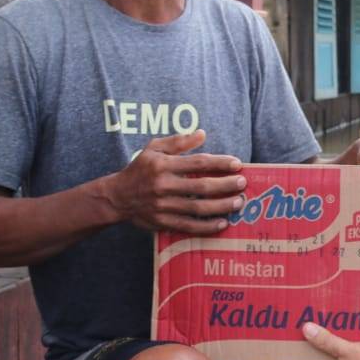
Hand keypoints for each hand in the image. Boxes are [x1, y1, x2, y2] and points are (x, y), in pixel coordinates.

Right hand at [103, 129, 245, 233]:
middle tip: (242, 184)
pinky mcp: (162, 222)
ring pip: (198, 208)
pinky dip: (207, 226)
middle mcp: (163, 186)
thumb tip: (202, 134)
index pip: (197, 163)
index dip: (219, 163)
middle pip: (201, 187)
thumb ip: (178, 141)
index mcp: (162, 165)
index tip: (237, 164)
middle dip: (225, 185)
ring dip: (221, 206)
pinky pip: (189, 226)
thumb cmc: (139, 169)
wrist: (116, 197)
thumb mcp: (153, 149)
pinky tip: (223, 223)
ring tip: (238, 203)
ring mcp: (163, 206)